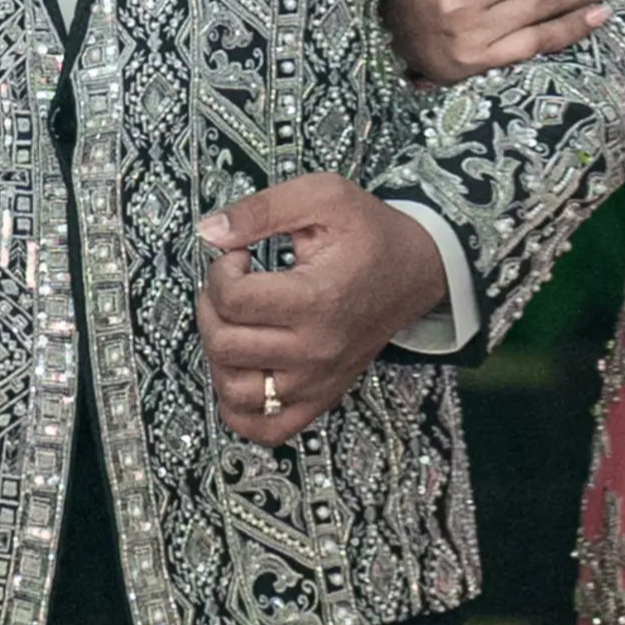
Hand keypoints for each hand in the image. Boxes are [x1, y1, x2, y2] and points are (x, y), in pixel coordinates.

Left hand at [195, 174, 450, 444]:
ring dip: (219, 356)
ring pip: (234, 393)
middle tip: (232, 286)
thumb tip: (208, 231)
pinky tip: (242, 368)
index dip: (220, 271)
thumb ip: (262, 209)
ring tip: (236, 325)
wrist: (416, 270)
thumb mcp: (323, 196)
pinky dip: (238, 407)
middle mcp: (317, 350)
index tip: (239, 257)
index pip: (233, 300)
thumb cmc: (369, 233)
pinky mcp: (320, 398)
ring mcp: (317, 382)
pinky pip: (264, 428)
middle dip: (211, 307)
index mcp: (318, 300)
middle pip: (225, 345)